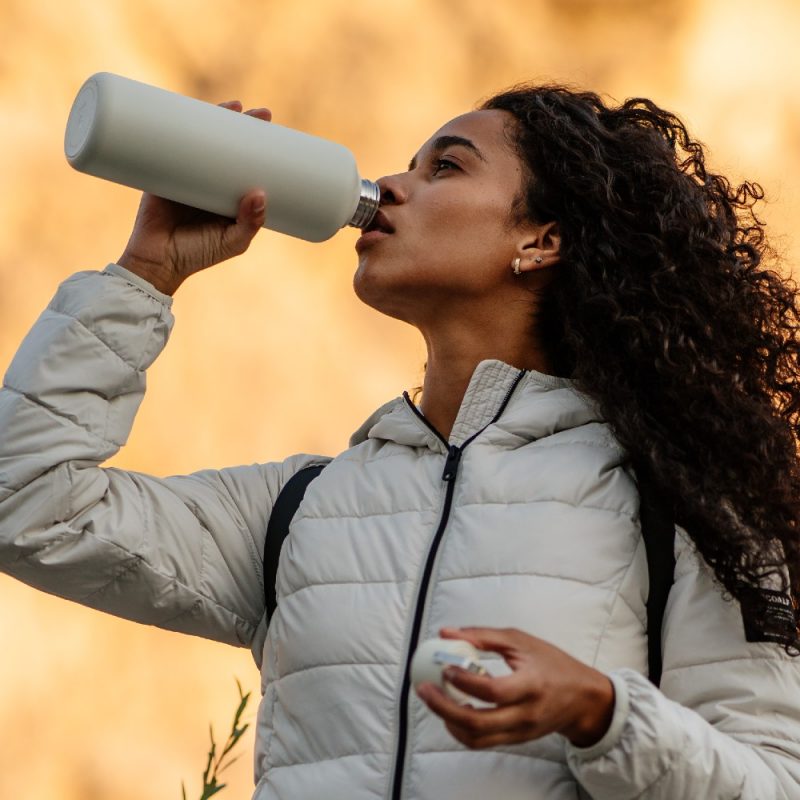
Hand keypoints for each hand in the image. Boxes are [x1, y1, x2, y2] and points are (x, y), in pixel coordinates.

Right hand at [117, 102, 272, 294]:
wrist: (155, 262)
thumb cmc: (197, 255)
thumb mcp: (232, 243)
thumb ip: (249, 223)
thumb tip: (261, 193)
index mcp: (227, 195)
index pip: (247, 163)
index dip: (261, 146)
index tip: (276, 134)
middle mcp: (208, 179)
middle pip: (228, 144)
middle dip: (244, 125)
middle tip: (262, 114)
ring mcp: (184, 171)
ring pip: (202, 138)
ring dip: (216, 117)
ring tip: (234, 105)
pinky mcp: (160, 168)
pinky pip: (170, 141)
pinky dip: (177, 123)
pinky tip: (186, 105)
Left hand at [415, 627, 614, 748]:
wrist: (582, 699)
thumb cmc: (552, 663)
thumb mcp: (521, 641)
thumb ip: (483, 636)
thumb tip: (445, 633)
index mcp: (531, 685)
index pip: (493, 691)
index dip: (464, 681)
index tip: (445, 667)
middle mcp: (526, 714)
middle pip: (478, 722)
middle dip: (443, 707)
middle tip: (424, 688)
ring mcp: (520, 732)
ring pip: (476, 738)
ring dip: (447, 720)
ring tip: (433, 698)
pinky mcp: (516, 740)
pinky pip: (482, 741)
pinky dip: (460, 729)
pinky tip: (450, 710)